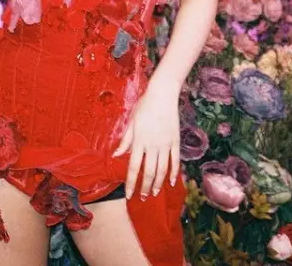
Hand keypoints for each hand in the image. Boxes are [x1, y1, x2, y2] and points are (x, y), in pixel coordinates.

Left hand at [112, 82, 179, 200]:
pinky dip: (174, 173)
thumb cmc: (144, 106)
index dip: (131, 183)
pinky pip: (175, 161)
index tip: (128, 194)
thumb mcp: (131, 121)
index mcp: (139, 140)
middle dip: (145, 187)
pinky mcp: (175, 141)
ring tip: (155, 193)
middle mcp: (152, 145)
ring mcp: (165, 144)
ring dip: (159, 184)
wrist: (163, 94)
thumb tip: (116, 155)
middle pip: (149, 172)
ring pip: (162, 170)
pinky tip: (171, 182)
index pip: (133, 167)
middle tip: (143, 198)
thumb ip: (125, 140)